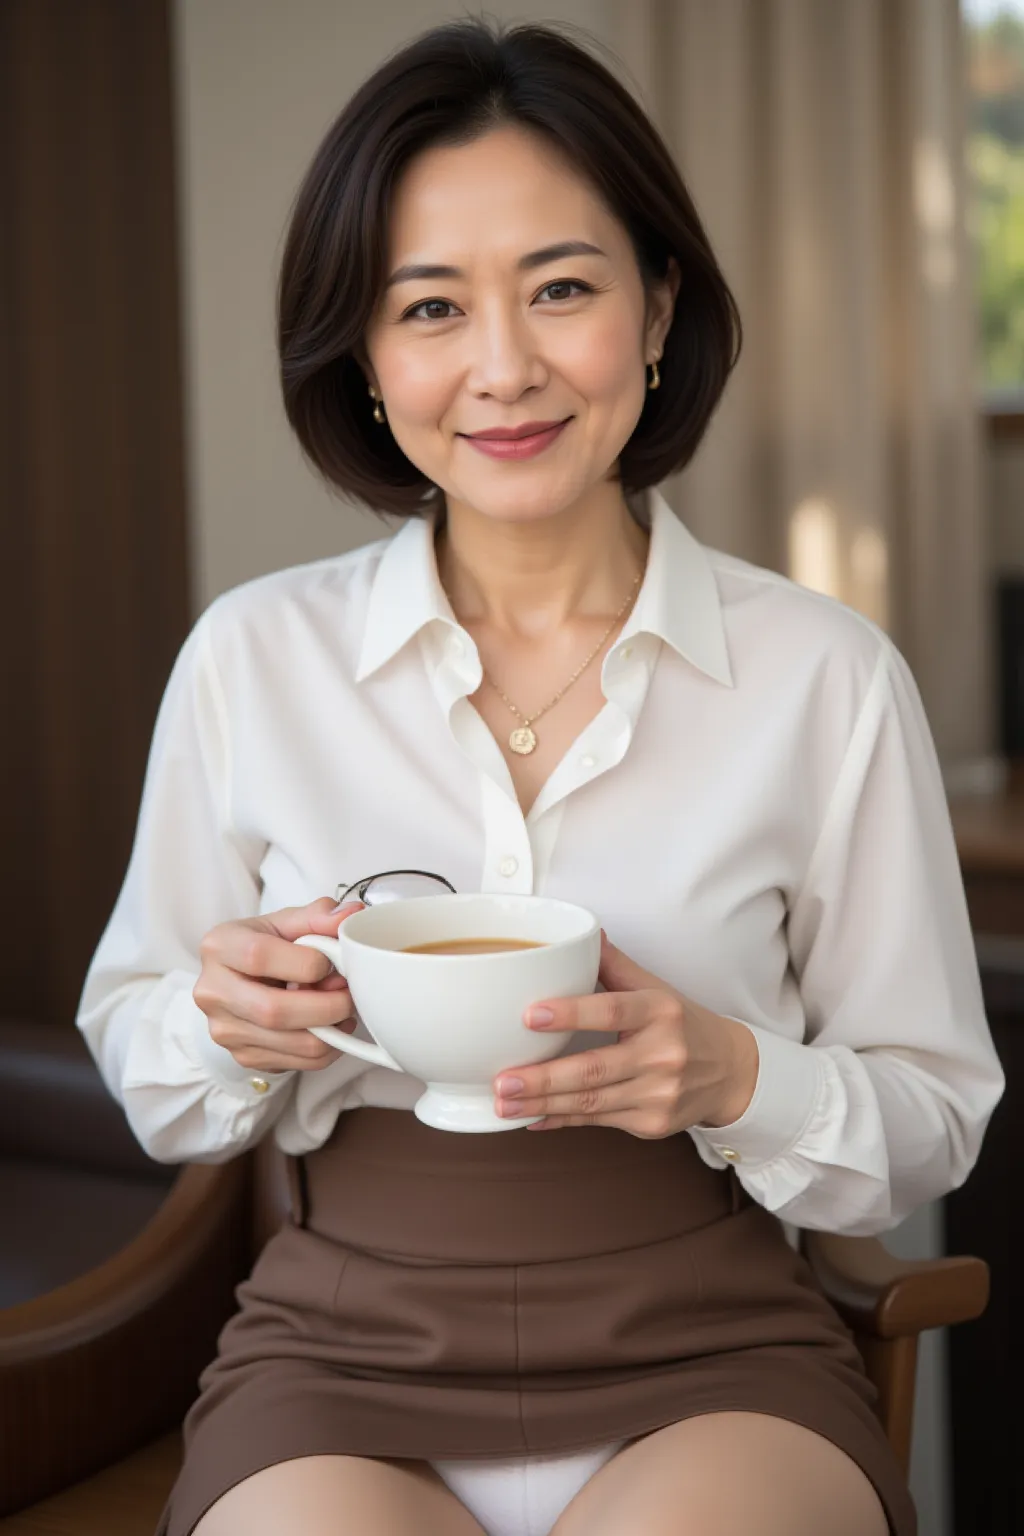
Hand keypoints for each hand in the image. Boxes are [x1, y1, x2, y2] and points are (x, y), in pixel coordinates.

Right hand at [194, 897, 363, 1073]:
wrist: (240, 980)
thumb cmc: (265, 946)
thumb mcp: (286, 923)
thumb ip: (319, 916)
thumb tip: (352, 914)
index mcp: (219, 947)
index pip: (259, 956)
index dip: (305, 963)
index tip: (330, 963)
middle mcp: (212, 991)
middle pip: (273, 1010)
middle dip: (326, 1006)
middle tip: (349, 996)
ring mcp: (224, 1029)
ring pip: (289, 1042)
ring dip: (331, 1030)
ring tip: (343, 1010)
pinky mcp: (242, 1055)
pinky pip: (295, 1062)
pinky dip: (326, 1049)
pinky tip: (330, 1028)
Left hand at [494, 931, 758, 1135]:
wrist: (730, 1073)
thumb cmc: (683, 1024)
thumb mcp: (656, 988)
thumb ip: (615, 964)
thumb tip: (584, 934)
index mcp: (660, 1011)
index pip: (612, 1010)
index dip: (570, 1013)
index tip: (529, 1015)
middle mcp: (663, 1054)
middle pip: (595, 1068)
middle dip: (544, 1078)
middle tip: (502, 1080)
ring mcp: (659, 1093)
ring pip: (591, 1101)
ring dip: (542, 1105)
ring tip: (503, 1102)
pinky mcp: (652, 1123)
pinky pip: (598, 1121)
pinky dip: (561, 1121)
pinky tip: (531, 1120)